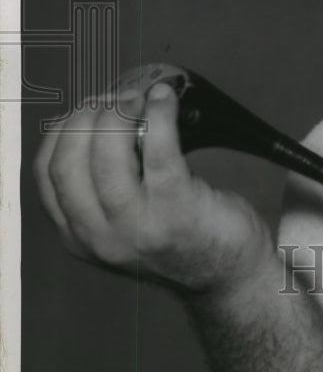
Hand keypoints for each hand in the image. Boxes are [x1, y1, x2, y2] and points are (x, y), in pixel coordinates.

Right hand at [34, 82, 272, 295]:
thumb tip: (100, 112)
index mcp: (77, 234)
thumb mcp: (123, 218)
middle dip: (86, 118)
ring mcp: (135, 227)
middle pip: (68, 164)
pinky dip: (160, 116)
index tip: (88, 108)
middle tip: (117, 99)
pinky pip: (159, 151)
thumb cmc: (177, 232)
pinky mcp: (176, 211)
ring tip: (140, 99)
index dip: (62, 130)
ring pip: (106, 159)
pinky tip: (165, 100)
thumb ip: (102, 183)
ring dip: (119, 115)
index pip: (46, 174)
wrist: (229, 273)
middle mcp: (97, 237)